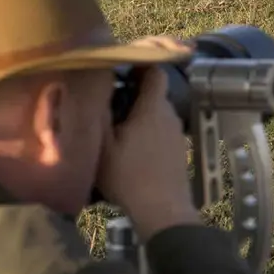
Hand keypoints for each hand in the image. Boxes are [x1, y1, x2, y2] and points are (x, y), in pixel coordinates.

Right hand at [96, 36, 200, 240]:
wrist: (162, 209)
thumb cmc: (129, 176)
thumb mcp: (103, 145)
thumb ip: (100, 114)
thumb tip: (96, 90)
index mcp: (153, 108)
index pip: (155, 71)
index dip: (139, 65)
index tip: (119, 70)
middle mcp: (170, 115)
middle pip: (153, 93)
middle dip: (133, 93)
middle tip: (108, 103)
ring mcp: (177, 133)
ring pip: (157, 113)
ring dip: (139, 114)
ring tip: (115, 127)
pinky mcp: (178, 149)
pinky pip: (161, 130)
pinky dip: (147, 131)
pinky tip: (130, 147)